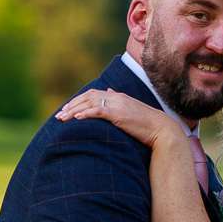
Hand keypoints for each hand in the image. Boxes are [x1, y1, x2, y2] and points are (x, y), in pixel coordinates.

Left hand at [54, 87, 178, 146]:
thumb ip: (118, 101)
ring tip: (63, 118)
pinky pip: (98, 111)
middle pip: (87, 97)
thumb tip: (108, 91)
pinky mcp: (119, 114)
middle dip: (72, 105)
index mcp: (118, 96)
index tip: (67, 109)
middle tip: (60, 115)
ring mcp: (117, 104)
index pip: (93, 94)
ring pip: (89, 103)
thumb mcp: (131, 110)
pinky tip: (76, 119)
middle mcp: (116, 97)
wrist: (162, 130)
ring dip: (74, 110)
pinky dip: (85, 113)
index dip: (78, 101)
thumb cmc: (148, 124)